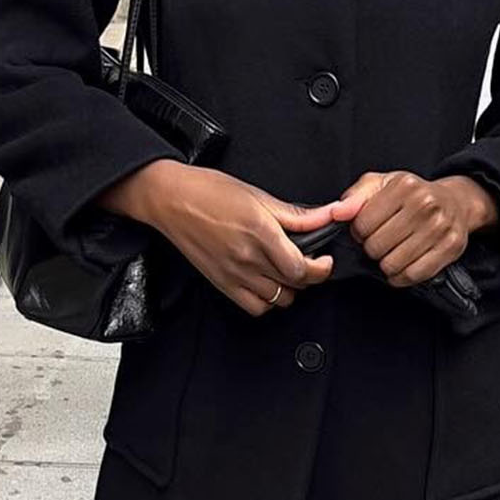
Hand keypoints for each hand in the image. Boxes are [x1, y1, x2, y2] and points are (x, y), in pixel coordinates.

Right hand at [100, 160, 355, 317]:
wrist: (171, 200)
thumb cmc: (209, 191)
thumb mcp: (258, 195)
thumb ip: (296, 214)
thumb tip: (328, 216)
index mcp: (260, 232)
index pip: (301, 268)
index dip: (321, 268)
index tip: (324, 260)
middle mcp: (247, 257)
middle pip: (294, 284)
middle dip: (309, 276)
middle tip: (308, 262)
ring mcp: (233, 273)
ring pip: (278, 299)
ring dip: (289, 289)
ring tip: (287, 273)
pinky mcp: (221, 283)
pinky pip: (254, 307)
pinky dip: (267, 302)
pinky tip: (267, 284)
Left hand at [338, 169, 497, 286]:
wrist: (454, 202)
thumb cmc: (411, 195)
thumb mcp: (380, 185)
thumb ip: (354, 197)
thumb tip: (338, 213)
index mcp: (404, 186)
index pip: (362, 224)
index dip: (358, 232)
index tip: (366, 230)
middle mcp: (425, 204)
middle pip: (376, 246)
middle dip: (372, 248)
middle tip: (380, 241)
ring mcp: (441, 227)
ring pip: (392, 264)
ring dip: (386, 264)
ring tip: (391, 252)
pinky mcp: (451, 248)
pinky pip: (414, 274)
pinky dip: (401, 277)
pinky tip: (401, 266)